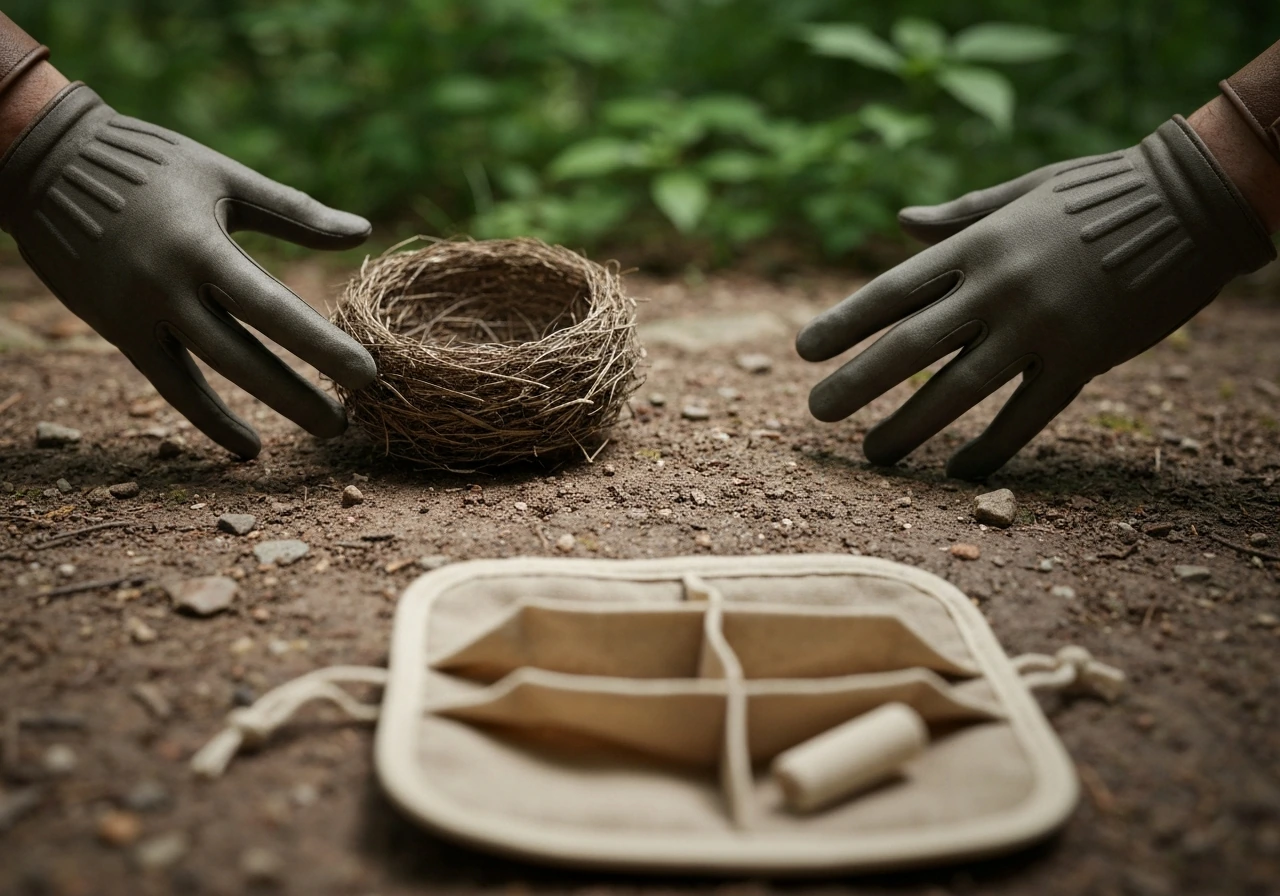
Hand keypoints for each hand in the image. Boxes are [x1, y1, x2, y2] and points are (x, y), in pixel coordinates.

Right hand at [0, 84, 376, 457]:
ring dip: (264, 413)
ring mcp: (139, 316)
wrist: (44, 166)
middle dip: (297, 395)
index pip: (272, 307)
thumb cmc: (149, 164)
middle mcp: (167, 289)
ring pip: (207, 380)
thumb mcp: (224, 178)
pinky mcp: (119, 332)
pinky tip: (247, 446)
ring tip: (320, 428)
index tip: (365, 373)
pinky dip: (209, 418)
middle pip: (242, 358)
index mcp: (200, 246)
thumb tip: (364, 231)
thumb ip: (295, 212)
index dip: (320, 345)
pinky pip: (171, 386)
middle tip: (346, 422)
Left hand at [797, 117, 1275, 479]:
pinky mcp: (1084, 358)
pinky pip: (1027, 415)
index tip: (805, 350)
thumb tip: (900, 222)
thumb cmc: (1095, 195)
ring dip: (911, 425)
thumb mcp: (1019, 194)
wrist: (1191, 203)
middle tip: (816, 411)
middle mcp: (999, 287)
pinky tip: (960, 470)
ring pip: (960, 389)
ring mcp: (1041, 326)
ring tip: (872, 453)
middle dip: (858, 381)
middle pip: (912, 344)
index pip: (893, 290)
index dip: (845, 322)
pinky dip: (993, 447)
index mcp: (977, 245)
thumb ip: (958, 218)